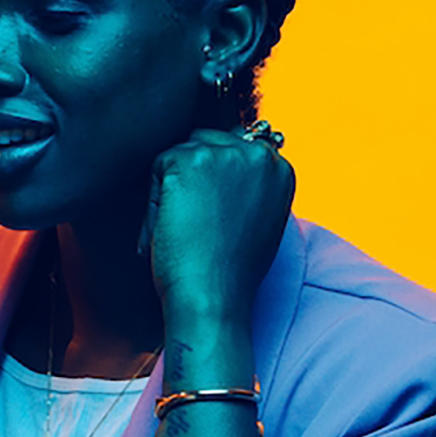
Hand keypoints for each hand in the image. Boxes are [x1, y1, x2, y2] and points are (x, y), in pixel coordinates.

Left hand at [142, 127, 295, 327]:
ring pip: (180, 154)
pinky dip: (156, 200)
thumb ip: (250, 187)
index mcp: (280, 168)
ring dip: (172, 188)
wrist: (213, 296)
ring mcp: (224, 154)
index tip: (211, 211)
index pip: (234, 147)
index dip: (212, 177)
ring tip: (183, 230)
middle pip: (205, 141)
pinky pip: (159, 168)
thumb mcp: (259, 220)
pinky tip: (169, 229)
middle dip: (191, 175)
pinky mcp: (189, 161)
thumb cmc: (231, 271)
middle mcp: (258, 154)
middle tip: (194, 224)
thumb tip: (225, 171)